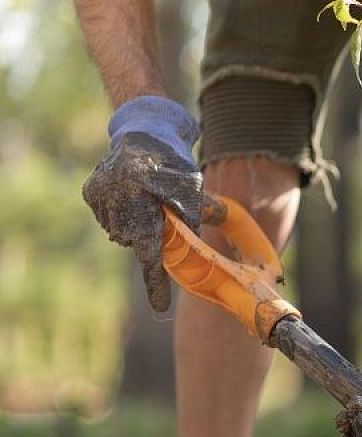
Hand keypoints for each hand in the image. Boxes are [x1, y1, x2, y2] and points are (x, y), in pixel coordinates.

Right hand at [82, 96, 202, 312]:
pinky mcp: (90, 192)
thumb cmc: (176, 163)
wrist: (144, 130)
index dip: (156, 279)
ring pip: (122, 234)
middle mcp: (116, 195)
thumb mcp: (192, 191)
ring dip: (138, 227)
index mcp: (143, 194)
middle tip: (162, 215)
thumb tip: (196, 258)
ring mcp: (99, 194)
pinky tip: (133, 197)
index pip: (150, 248)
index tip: (160, 306)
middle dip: (151, 239)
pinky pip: (111, 221)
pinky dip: (124, 217)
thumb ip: (191, 223)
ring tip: (148, 200)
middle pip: (136, 242)